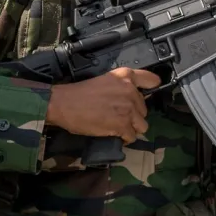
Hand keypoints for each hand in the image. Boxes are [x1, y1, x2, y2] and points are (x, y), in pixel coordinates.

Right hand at [46, 68, 161, 141]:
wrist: (63, 103)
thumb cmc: (79, 93)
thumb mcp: (105, 81)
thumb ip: (122, 87)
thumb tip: (132, 99)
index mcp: (126, 76)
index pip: (151, 80)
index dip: (152, 87)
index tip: (150, 92)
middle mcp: (131, 91)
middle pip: (144, 109)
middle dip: (134, 115)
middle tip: (119, 116)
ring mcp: (128, 109)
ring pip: (142, 125)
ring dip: (131, 128)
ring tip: (118, 127)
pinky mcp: (122, 124)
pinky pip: (132, 136)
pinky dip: (125, 138)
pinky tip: (115, 135)